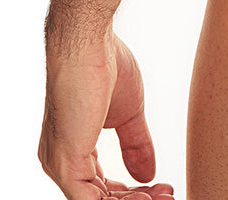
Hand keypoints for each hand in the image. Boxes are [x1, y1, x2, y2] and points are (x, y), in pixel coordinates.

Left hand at [39, 28, 174, 198]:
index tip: (162, 186)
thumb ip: (135, 144)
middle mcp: (59, 162)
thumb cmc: (103, 64)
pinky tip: (145, 196)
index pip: (100, 186)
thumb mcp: (127, 113)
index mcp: (72, 149)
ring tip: (162, 195)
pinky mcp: (66, 164)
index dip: (132, 194)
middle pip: (100, 198)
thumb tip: (148, 174)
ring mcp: (60, 164)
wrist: (88, 43)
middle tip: (168, 194)